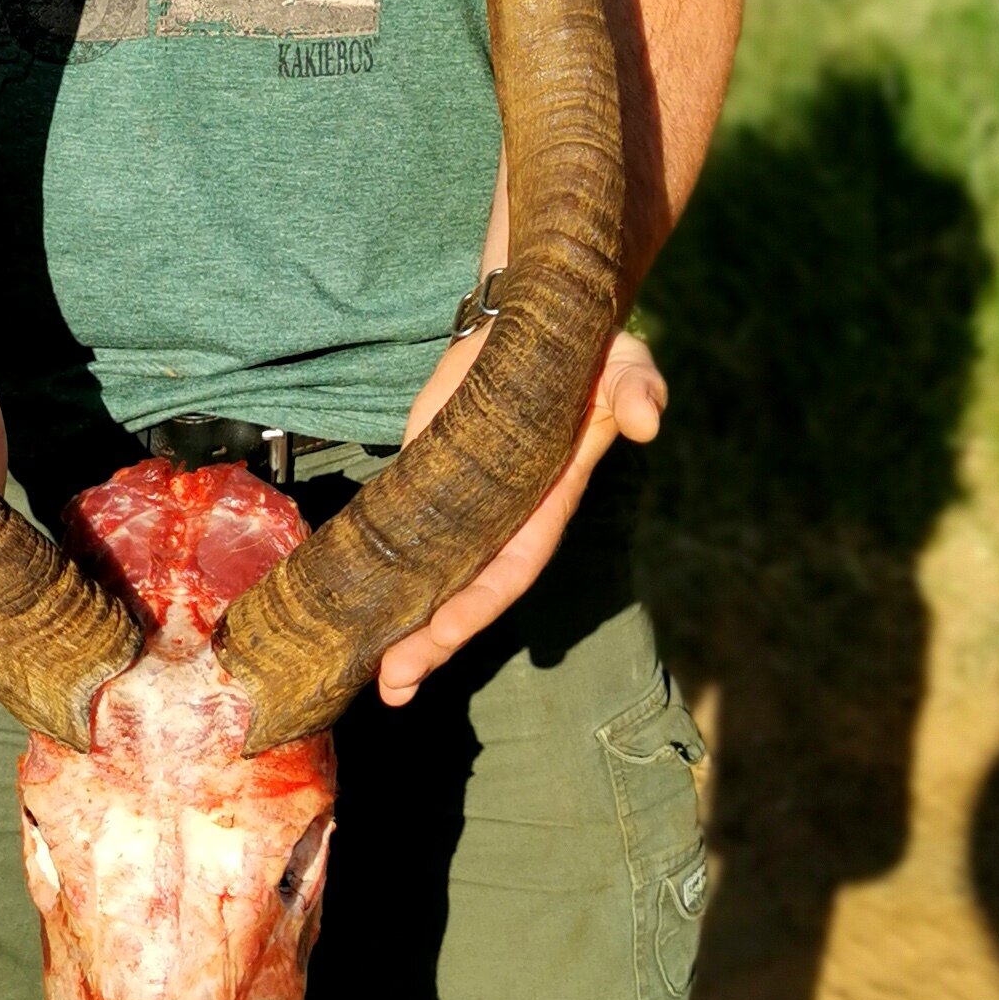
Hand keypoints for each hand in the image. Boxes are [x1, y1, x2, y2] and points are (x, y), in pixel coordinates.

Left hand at [372, 326, 666, 708]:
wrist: (531, 315)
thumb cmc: (589, 350)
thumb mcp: (625, 365)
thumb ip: (637, 391)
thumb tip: (647, 419)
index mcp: (548, 504)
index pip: (512, 566)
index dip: (479, 602)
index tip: (444, 632)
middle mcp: (503, 518)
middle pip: (465, 592)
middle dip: (433, 639)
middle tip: (393, 684)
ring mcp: (460, 503)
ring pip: (430, 578)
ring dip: (403, 627)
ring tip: (372, 675)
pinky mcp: (425, 477)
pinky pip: (401, 536)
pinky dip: (379, 574)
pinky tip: (351, 607)